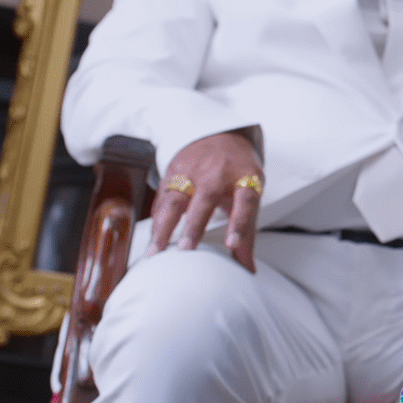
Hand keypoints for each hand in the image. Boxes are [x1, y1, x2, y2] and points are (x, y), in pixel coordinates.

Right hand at [149, 129, 262, 270]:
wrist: (218, 133)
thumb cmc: (237, 170)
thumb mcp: (249, 192)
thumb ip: (247, 230)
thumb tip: (248, 269)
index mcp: (244, 176)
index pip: (245, 201)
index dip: (240, 223)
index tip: (232, 245)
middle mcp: (218, 172)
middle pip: (206, 198)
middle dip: (194, 225)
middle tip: (185, 249)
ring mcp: (193, 169)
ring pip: (175, 197)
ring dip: (164, 226)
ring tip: (156, 251)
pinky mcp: (173, 170)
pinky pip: (162, 196)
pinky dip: (156, 218)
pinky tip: (152, 237)